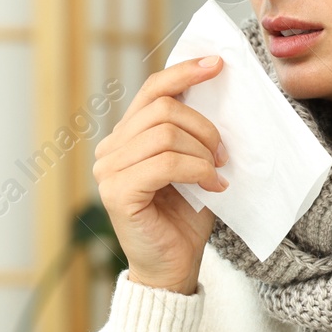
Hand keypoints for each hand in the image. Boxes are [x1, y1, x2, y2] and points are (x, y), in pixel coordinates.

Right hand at [93, 56, 228, 294]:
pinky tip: (212, 187)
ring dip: (201, 152)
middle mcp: (111, 149)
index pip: (152, 90)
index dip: (184, 72)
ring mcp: (109, 170)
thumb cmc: (185, 218)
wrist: (174, 267)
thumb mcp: (195, 165)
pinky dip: (196, 171)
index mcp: (128, 137)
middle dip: (203, 127)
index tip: (217, 63)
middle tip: (222, 155)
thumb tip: (219, 91)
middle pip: (162, 109)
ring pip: (164, 134)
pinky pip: (165, 163)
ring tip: (216, 174)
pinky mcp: (117, 192)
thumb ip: (194, 133)